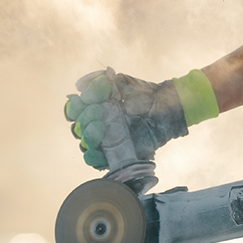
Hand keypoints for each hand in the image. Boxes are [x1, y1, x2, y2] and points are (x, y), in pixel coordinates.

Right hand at [64, 68, 189, 168]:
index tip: (85, 101)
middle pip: (77, 127)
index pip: (75, 110)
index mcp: (96, 107)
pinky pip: (98, 162)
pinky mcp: (116, 155)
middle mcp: (97, 125)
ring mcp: (106, 141)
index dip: (75, 107)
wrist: (167, 109)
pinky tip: (95, 152)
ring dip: (88, 136)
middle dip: (84, 119)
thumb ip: (102, 81)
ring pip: (85, 144)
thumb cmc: (146, 94)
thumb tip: (80, 85)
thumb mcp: (124, 83)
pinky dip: (93, 158)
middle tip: (98, 111)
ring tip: (100, 127)